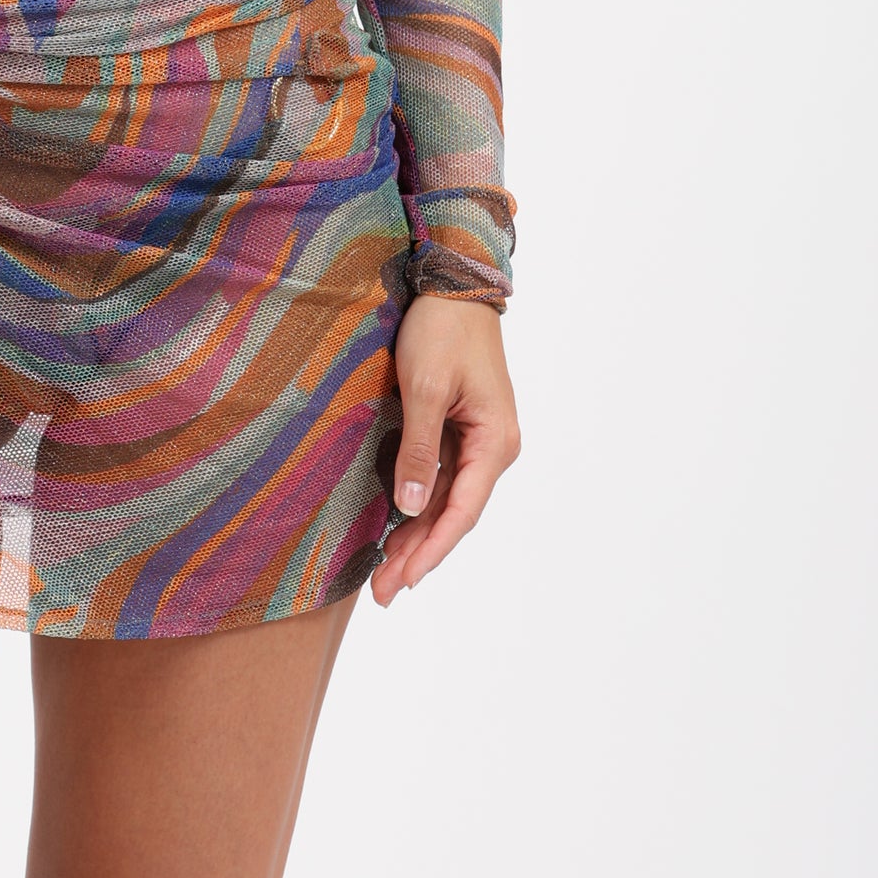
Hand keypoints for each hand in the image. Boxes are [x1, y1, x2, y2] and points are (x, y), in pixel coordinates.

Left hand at [371, 294, 519, 605]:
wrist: (454, 284)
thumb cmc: (443, 329)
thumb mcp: (424, 388)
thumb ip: (418, 449)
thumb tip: (411, 506)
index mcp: (495, 442)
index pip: (463, 511)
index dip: (434, 550)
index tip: (405, 580)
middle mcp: (493, 447)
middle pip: (454, 513)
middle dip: (419, 554)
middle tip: (382, 592)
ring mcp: (477, 439)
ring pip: (445, 500)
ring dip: (417, 536)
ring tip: (384, 574)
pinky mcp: (458, 428)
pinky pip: (439, 477)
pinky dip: (418, 504)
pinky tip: (395, 528)